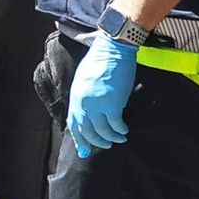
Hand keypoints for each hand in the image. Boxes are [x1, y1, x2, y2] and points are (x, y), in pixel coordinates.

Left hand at [67, 30, 137, 155]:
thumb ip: (82, 98)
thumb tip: (87, 114)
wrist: (113, 49)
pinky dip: (120, 130)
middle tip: (106, 145)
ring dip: (111, 138)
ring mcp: (97, 105)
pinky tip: (124, 130)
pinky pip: (115, 125)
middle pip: (87, 132)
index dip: (80, 139)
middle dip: (97, 142)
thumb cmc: (100, 62)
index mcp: (75, 97)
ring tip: (118, 139)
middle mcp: (84, 103)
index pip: (74, 125)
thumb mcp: (83, 80)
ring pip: (102, 132)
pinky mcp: (112, 104)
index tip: (85, 149)